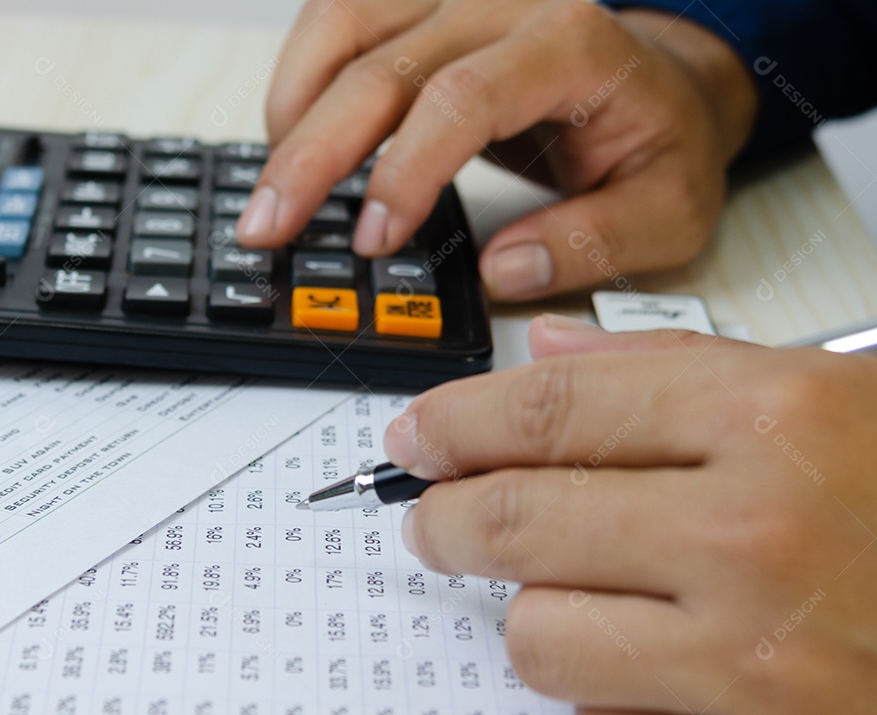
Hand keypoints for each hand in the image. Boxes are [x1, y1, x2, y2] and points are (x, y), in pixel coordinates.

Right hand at [235, 0, 756, 301]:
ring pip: (342, 22)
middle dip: (311, 151)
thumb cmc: (659, 141)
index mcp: (571, 45)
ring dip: (292, 107)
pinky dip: (302, 78)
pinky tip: (292, 135)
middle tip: (269, 225)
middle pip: (380, 61)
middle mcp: (506, 3)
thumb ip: (595, 241)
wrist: (660, 83)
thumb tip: (506, 270)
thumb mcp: (667, 210)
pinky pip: (340, 18)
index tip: (371, 240)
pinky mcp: (425, 6)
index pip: (462, 98)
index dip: (403, 170)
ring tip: (273, 187)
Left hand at [385, 315, 876, 712]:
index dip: (455, 420)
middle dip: (443, 516)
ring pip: (538, 630)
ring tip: (551, 582)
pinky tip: (624, 639)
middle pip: (516, 514)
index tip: (415, 436)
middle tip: (429, 512)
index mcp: (769, 414)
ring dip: (526, 605)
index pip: (549, 408)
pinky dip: (587, 671)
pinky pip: (599, 703)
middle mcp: (753, 528)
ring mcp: (753, 647)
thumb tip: (547, 354)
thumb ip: (669, 367)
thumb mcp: (820, 390)